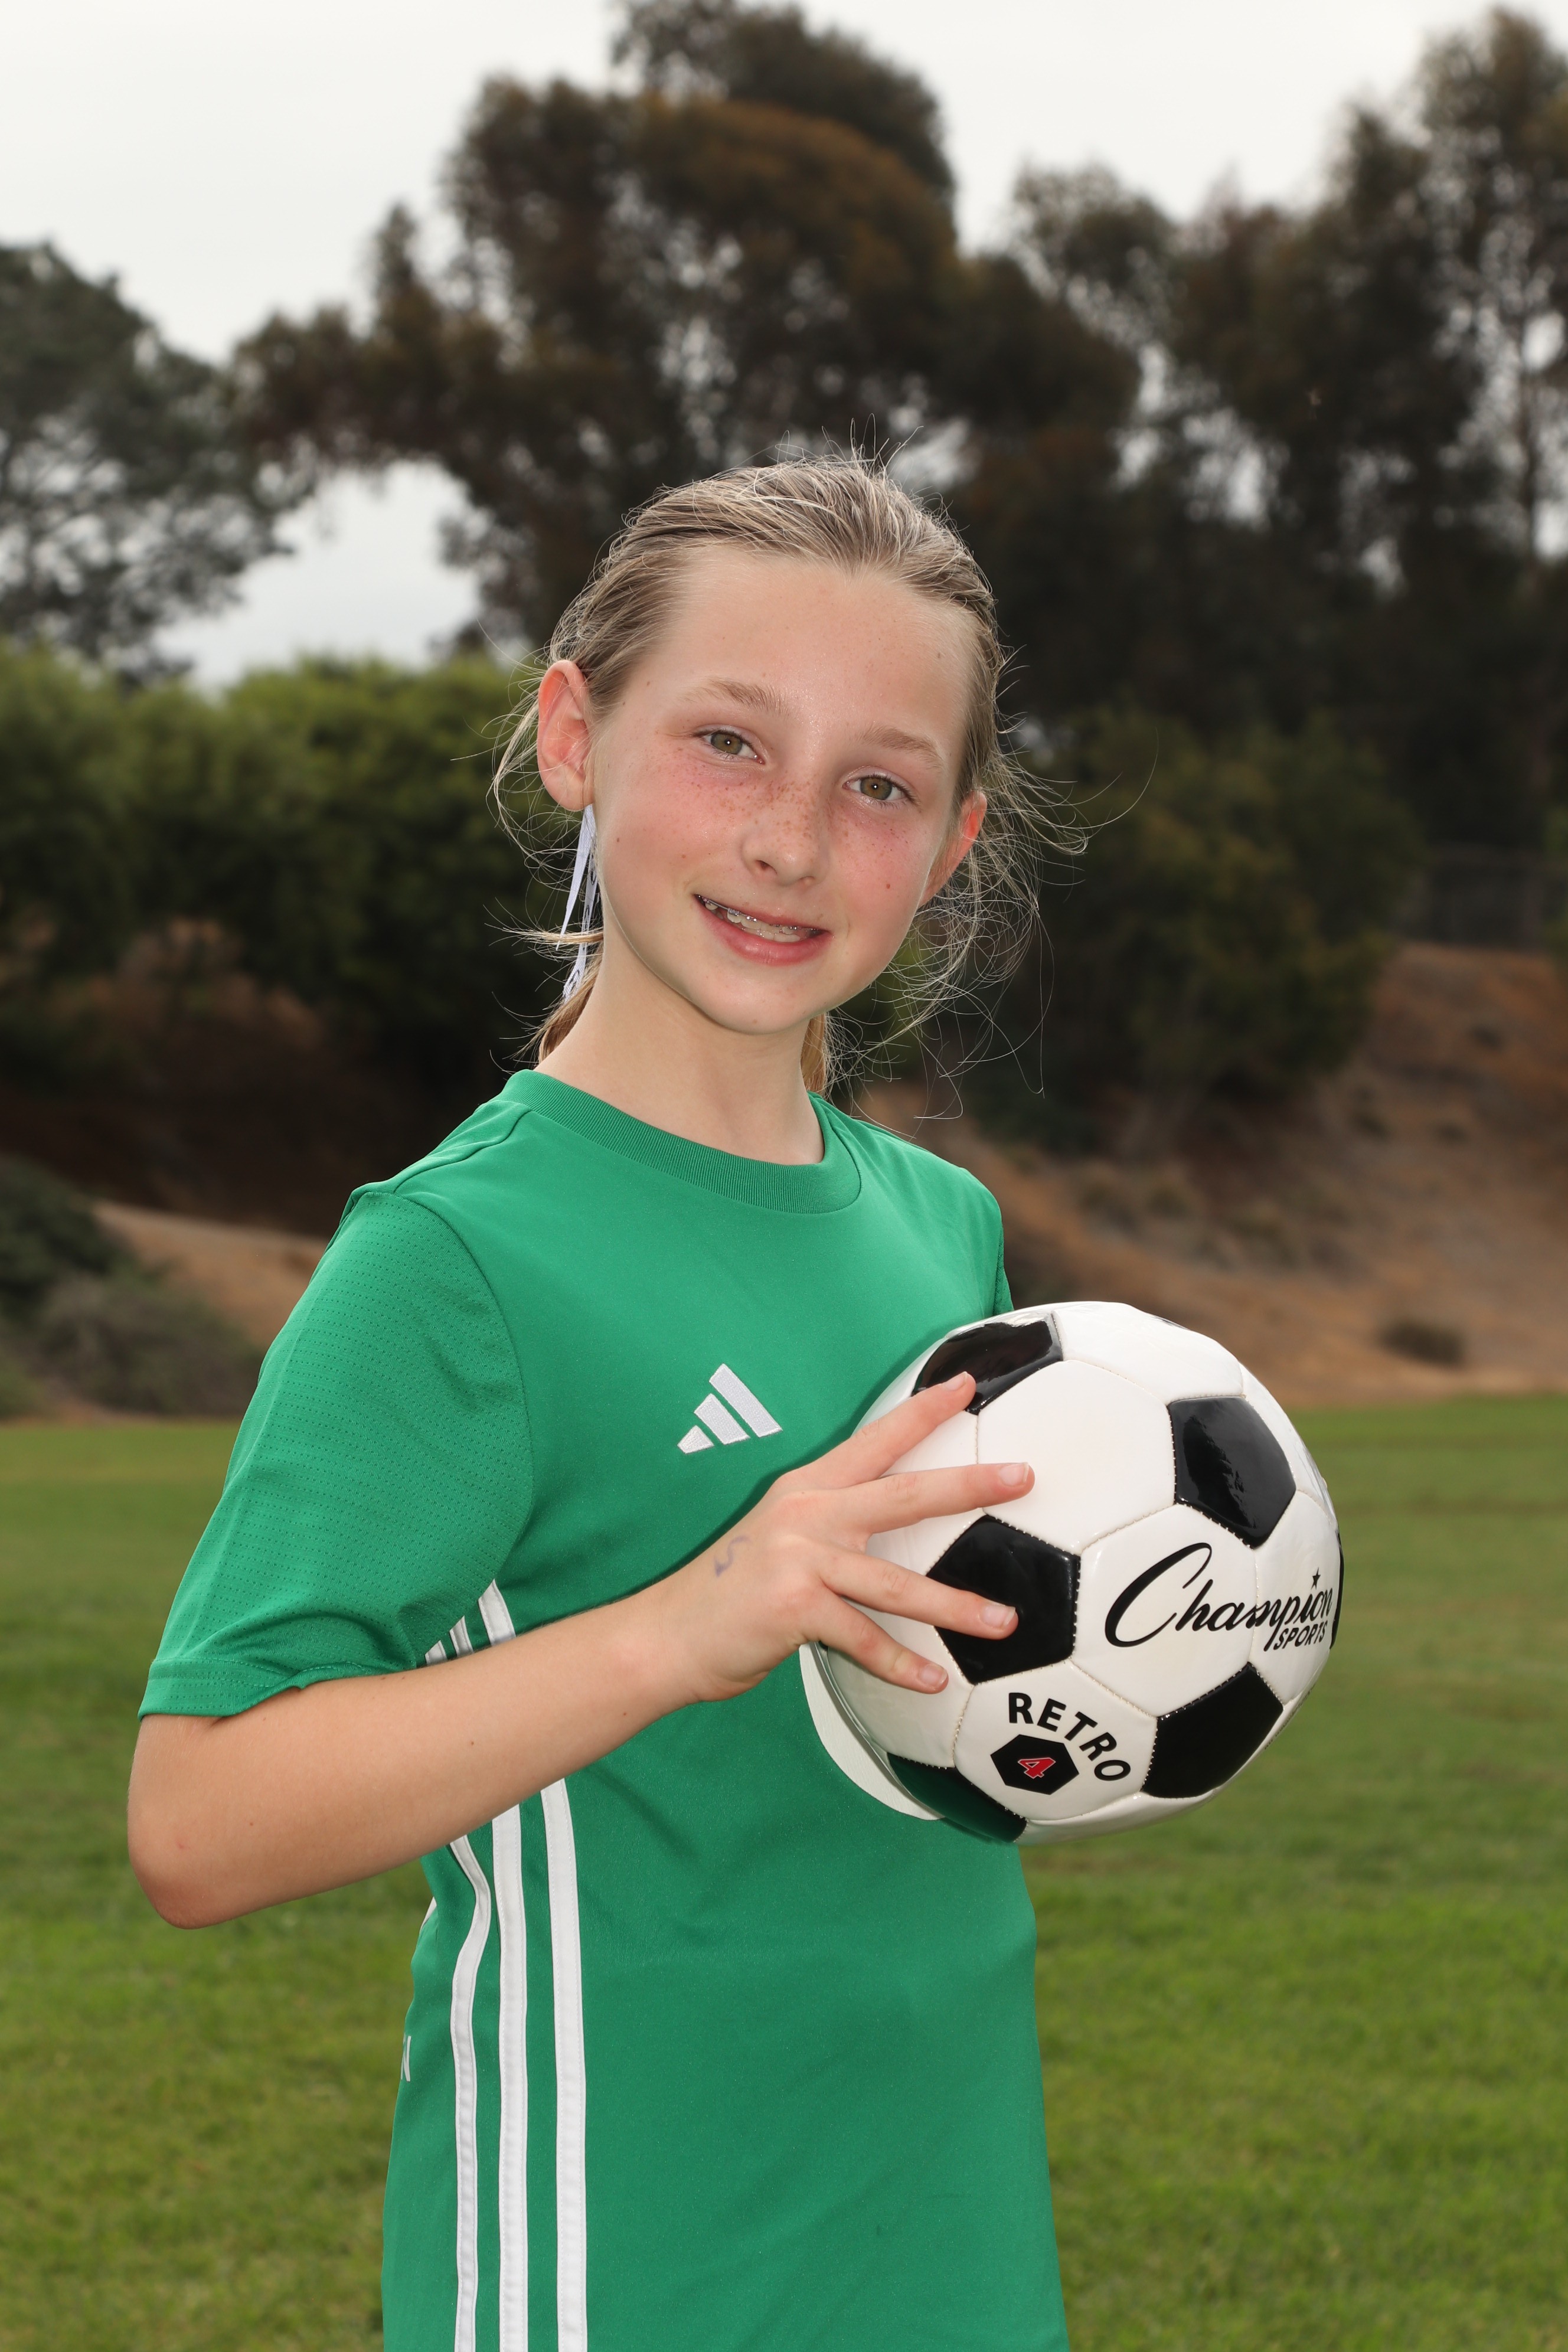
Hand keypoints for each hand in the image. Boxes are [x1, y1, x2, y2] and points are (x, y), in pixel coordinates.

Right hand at [643, 1373, 1032, 1704]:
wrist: (669, 1634)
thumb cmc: (733, 1593)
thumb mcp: (781, 1539)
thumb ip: (832, 1527)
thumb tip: (892, 1530)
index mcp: (808, 1489)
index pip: (876, 1440)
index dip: (923, 1411)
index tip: (967, 1384)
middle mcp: (807, 1514)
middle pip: (904, 1494)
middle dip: (969, 1484)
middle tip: (1024, 1477)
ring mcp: (801, 1559)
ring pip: (897, 1582)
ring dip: (956, 1606)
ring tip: (1006, 1622)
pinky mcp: (795, 1607)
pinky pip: (864, 1638)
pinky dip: (902, 1664)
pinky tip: (935, 1679)